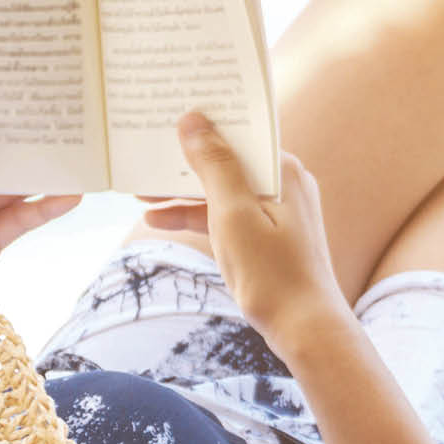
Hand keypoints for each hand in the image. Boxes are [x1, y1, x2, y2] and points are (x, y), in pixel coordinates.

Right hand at [143, 112, 350, 356]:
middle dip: (184, 160)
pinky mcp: (268, 237)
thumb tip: (194, 121)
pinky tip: (158, 219)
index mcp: (283, 169)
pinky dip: (196, 217)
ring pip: (222, 190)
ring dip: (183, 192)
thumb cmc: (272, 273)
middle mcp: (284, 183)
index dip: (202, 122)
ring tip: (138, 190)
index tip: (166, 114)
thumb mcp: (233, 213)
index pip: (238, 131)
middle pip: (227, 160)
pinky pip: (226, 216)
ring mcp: (277, 211)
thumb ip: (214, 165)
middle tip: (143, 152)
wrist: (305, 329)